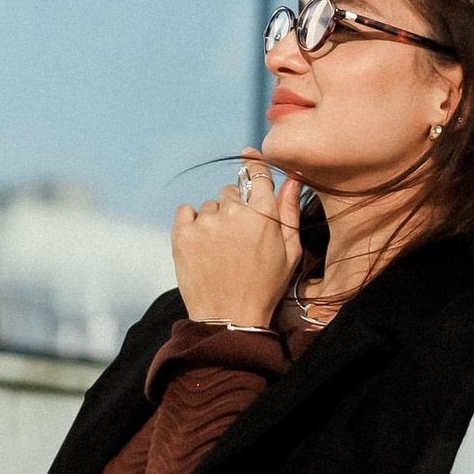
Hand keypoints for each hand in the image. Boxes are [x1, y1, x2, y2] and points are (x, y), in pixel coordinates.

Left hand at [171, 155, 300, 325]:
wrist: (230, 318)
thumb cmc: (264, 287)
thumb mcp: (289, 252)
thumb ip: (289, 212)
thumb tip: (291, 178)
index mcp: (263, 214)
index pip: (256, 173)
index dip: (252, 162)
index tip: (248, 155)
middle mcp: (234, 213)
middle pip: (232, 191)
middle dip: (235, 208)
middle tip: (238, 238)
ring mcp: (206, 223)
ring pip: (210, 205)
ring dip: (214, 220)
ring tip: (220, 250)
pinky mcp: (182, 234)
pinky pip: (186, 211)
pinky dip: (191, 223)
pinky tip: (202, 245)